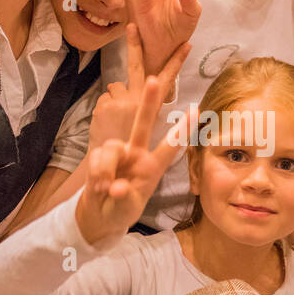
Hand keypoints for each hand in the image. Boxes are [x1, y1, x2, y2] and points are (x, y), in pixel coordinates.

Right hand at [74, 76, 187, 245]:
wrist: (99, 214)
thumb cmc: (121, 209)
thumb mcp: (127, 209)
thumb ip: (124, 198)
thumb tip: (118, 188)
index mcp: (152, 167)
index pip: (170, 147)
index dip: (182, 130)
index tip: (196, 111)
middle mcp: (137, 154)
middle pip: (142, 124)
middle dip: (147, 102)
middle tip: (153, 80)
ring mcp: (119, 153)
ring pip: (113, 147)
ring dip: (106, 168)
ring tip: (105, 189)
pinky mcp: (100, 155)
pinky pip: (97, 157)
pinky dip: (97, 173)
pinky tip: (98, 187)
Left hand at [90, 23, 190, 152]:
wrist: (109, 180)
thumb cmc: (128, 158)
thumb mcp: (140, 134)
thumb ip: (135, 106)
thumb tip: (121, 86)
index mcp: (152, 110)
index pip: (167, 81)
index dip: (176, 63)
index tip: (186, 44)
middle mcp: (137, 104)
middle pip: (138, 69)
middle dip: (136, 46)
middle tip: (131, 27)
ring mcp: (119, 104)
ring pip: (116, 86)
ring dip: (116, 96)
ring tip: (116, 119)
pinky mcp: (103, 107)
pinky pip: (104, 98)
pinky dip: (103, 108)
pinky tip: (106, 125)